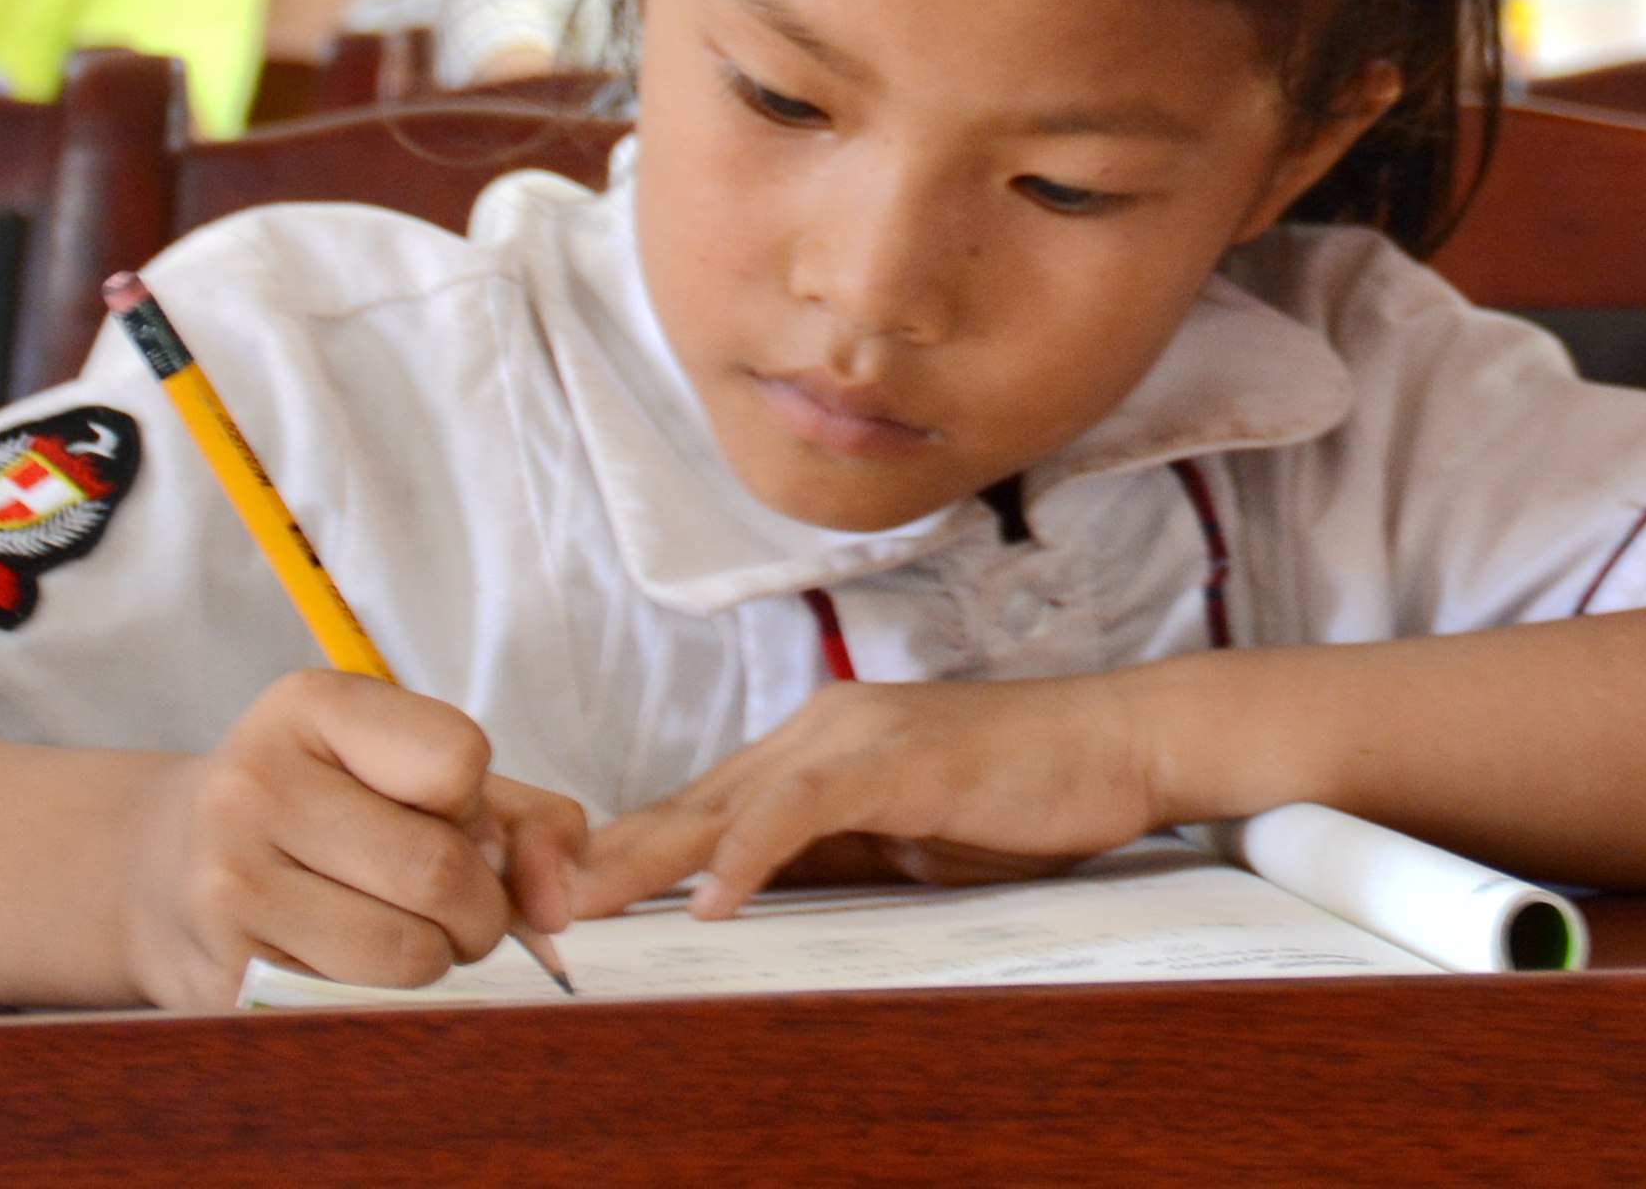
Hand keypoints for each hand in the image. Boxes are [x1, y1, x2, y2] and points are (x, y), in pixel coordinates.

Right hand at [116, 669, 586, 1009]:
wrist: (166, 869)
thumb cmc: (333, 812)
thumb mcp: (423, 777)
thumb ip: (528, 821)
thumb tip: (559, 904)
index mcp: (310, 707)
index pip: (458, 759)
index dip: (473, 803)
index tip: (443, 812)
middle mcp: (254, 786)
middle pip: (438, 869)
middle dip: (480, 906)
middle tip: (458, 906)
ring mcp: (227, 884)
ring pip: (406, 952)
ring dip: (439, 959)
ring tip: (410, 934)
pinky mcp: (223, 974)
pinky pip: (360, 1005)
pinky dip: (388, 998)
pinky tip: (354, 965)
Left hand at [570, 672, 1175, 919]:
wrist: (1121, 744)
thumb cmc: (1021, 797)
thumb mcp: (902, 841)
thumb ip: (825, 860)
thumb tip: (740, 912)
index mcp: (812, 751)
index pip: (697, 813)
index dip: (622, 862)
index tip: (555, 916)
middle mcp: (818, 729)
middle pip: (689, 805)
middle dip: (601, 862)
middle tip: (524, 914)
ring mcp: (858, 736)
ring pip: (727, 802)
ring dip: (646, 859)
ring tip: (580, 910)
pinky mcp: (900, 758)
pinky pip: (806, 807)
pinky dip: (752, 853)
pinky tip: (713, 899)